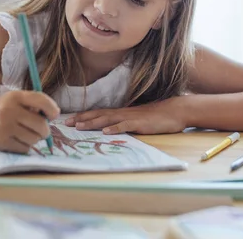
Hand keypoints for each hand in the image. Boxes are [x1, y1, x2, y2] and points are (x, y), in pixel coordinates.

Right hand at [0, 90, 59, 152]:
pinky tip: (15, 140)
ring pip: (34, 139)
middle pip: (41, 125)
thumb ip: (33, 104)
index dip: (52, 109)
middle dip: (44, 130)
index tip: (53, 116)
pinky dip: (24, 146)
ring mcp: (4, 127)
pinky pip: (25, 148)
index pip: (41, 100)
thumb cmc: (0, 110)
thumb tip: (54, 115)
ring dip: (33, 139)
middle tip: (40, 130)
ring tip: (23, 134)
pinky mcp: (1, 142)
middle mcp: (9, 110)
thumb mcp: (14, 100)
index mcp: (14, 96)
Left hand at [64, 98, 185, 134]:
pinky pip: (125, 125)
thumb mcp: (137, 118)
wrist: (175, 110)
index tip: (69, 120)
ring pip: (108, 119)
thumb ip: (125, 121)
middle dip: (82, 119)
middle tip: (66, 124)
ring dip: (93, 123)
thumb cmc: (157, 116)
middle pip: (99, 115)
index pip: (98, 113)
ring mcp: (131, 117)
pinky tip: (106, 131)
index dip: (84, 116)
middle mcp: (123, 113)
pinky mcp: (140, 123)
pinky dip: (115, 128)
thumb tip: (112, 127)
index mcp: (121, 112)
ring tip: (79, 127)